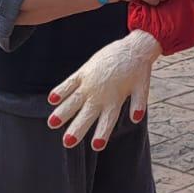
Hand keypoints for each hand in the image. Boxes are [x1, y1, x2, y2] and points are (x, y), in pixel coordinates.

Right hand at [47, 29, 161, 149]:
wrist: (134, 47)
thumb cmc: (138, 70)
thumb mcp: (142, 88)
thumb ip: (138, 103)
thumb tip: (136, 119)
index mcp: (115, 99)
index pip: (108, 120)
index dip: (102, 132)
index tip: (96, 146)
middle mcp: (101, 93)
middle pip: (87, 115)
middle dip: (77, 128)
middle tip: (68, 143)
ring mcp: (91, 82)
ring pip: (74, 100)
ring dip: (63, 112)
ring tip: (52, 124)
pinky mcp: (85, 71)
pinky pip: (70, 82)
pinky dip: (61, 90)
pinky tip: (51, 100)